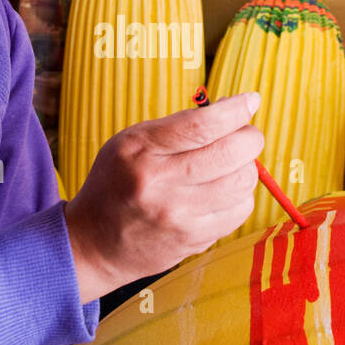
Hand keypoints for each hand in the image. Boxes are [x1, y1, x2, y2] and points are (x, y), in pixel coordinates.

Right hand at [65, 93, 262, 304]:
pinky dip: (240, 196)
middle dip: (250, 138)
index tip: (250, 100)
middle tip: (245, 136)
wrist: (94, 243)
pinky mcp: (194, 240)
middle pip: (231, 153)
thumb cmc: (117, 183)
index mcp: (141, 150)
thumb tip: (233, 111)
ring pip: (242, 182)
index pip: (202, 125)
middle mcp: (160, 184)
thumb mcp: (131, 142)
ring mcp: (179, 217)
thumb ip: (177, 126)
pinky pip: (241, 210)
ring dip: (246, 167)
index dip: (236, 110)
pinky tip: (223, 192)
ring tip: (230, 165)